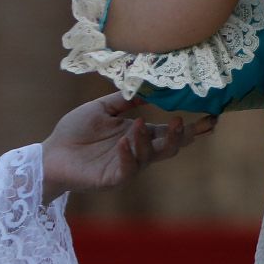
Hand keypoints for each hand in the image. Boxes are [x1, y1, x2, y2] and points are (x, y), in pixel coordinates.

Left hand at [40, 94, 213, 200]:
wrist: (51, 153)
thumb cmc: (75, 131)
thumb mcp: (102, 109)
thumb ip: (125, 100)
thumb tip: (149, 86)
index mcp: (139, 134)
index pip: (170, 131)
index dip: (192, 127)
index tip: (211, 117)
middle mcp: (138, 151)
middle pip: (170, 147)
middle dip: (181, 137)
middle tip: (185, 123)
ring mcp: (127, 166)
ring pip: (151, 156)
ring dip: (147, 140)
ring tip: (136, 124)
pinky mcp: (112, 178)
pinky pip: (127, 169)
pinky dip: (129, 155)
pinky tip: (123, 142)